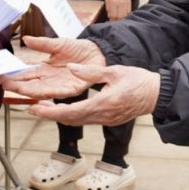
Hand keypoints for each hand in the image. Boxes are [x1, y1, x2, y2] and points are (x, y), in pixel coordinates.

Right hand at [2, 36, 104, 99]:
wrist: (98, 52)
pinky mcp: (72, 89)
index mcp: (45, 68)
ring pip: (41, 90)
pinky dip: (49, 94)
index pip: (25, 73)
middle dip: (16, 84)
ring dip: (28, 90)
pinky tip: (40, 93)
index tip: (0, 73)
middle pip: (30, 84)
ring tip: (16, 88)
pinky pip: (59, 93)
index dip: (13, 73)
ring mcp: (60, 85)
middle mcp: (50, 79)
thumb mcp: (58, 44)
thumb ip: (42, 43)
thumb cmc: (78, 49)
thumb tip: (25, 39)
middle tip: (2, 83)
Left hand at [28, 65, 160, 126]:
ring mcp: (105, 120)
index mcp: (102, 103)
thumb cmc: (138, 81)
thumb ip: (91, 71)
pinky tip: (64, 109)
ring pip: (77, 121)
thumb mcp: (114, 71)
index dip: (51, 112)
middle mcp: (102, 116)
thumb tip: (70, 68)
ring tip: (43, 108)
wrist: (156, 95)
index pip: (71, 112)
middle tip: (32, 108)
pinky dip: (71, 116)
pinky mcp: (108, 120)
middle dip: (49, 115)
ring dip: (59, 116)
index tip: (36, 108)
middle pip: (70, 120)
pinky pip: (85, 120)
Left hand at [104, 0, 131, 21]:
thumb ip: (108, 8)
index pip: (113, 15)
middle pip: (120, 16)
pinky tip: (124, 16)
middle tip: (115, 22)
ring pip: (125, 15)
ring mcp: (125, 2)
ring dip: (122, 19)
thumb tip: (110, 16)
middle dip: (117, 20)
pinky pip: (129, 11)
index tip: (111, 22)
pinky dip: (126, 15)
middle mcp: (120, 3)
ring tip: (119, 20)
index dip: (112, 20)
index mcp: (113, 2)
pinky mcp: (129, 2)